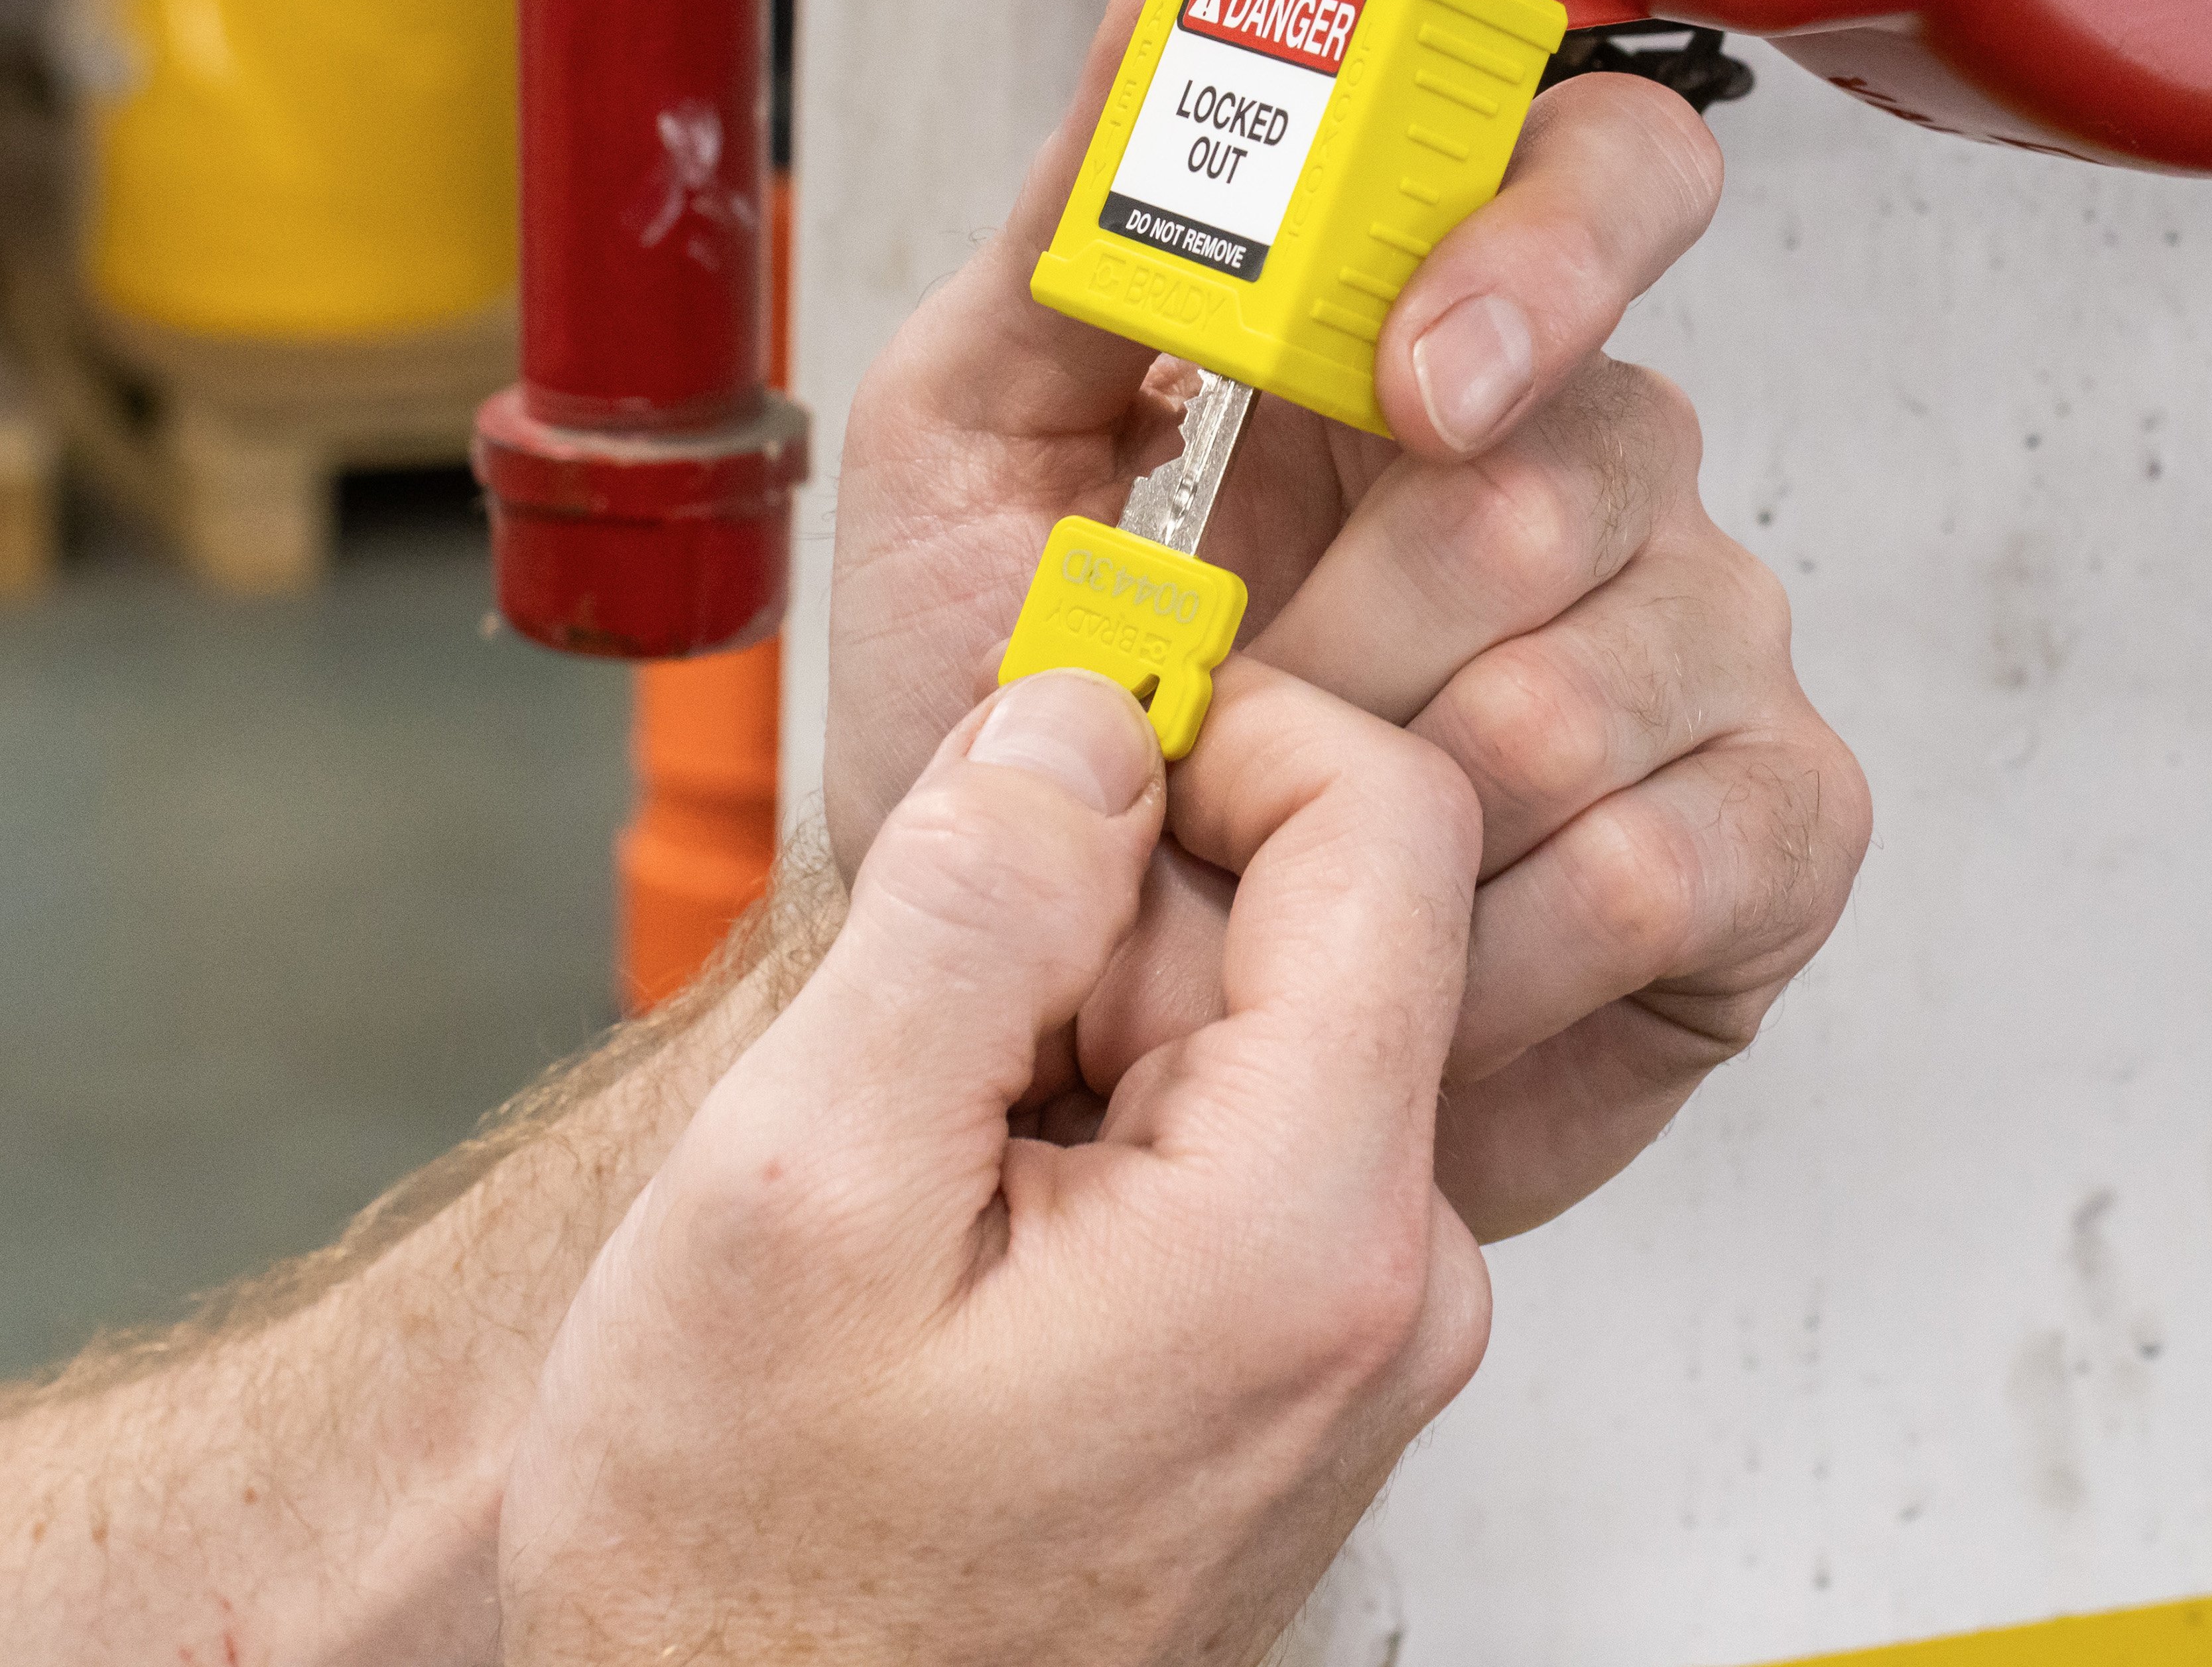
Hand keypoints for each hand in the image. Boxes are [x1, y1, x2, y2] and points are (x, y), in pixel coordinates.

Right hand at [502, 666, 1488, 1666]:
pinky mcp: (1299, 1354)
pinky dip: (1089, 1120)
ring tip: (920, 1174)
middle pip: (1304, 916)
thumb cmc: (747, 1594)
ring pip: (1249, 1018)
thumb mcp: (795, 1194)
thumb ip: (964, 908)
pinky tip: (967, 1227)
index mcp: (1317, 1230)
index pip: (1389, 819)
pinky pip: (1231, 1129)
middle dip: (1095, 915)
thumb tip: (1081, 705)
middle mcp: (1392, 1282)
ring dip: (1072, 1027)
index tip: (1052, 749)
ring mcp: (1355, 1329)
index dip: (1216, 727)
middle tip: (911, 1046)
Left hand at [824, 0, 1869, 1237]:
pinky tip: (1411, 968)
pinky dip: (1494, 944)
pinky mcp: (1765, 836)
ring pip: (1613, 669)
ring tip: (1282, 861)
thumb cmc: (1021, 727)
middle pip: (1596, 455)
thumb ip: (1083, 217)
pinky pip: (1673, 857)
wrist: (1039, 1032)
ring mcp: (1698, 649)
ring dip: (1396, 802)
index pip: (1611, 177)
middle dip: (1362, 626)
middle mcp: (1602, 468)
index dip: (1550, 248)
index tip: (1417, 384)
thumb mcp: (977, 444)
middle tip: (1232, 716)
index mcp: (1445, 339)